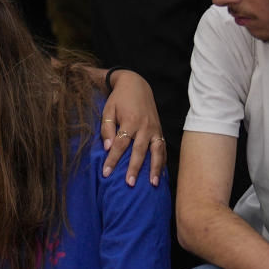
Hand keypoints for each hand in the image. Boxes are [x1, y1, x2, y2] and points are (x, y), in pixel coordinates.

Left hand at [101, 70, 165, 186]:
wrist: (137, 85)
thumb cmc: (119, 99)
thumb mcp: (108, 110)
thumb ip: (107, 128)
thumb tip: (107, 148)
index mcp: (130, 120)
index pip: (121, 144)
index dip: (113, 159)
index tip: (106, 173)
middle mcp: (145, 126)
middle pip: (139, 151)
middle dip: (134, 168)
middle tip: (129, 184)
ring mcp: (155, 129)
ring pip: (156, 151)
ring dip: (155, 168)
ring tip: (153, 184)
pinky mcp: (160, 130)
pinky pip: (163, 148)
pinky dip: (162, 161)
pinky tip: (160, 174)